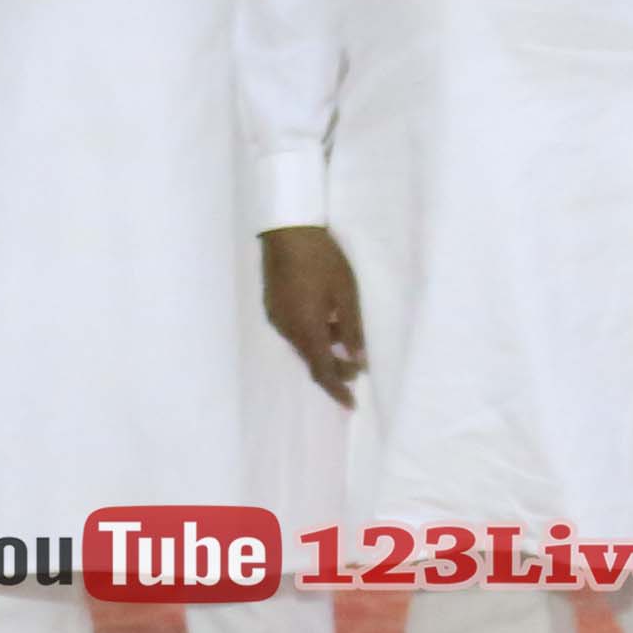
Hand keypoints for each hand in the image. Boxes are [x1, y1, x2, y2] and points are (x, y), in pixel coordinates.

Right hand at [260, 224, 364, 404]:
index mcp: (306, 329)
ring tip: (344, 338)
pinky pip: (294, 330)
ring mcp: (276, 316)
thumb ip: (353, 330)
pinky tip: (325, 319)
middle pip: (311, 359)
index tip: (351, 404)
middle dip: (334, 369)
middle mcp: (287, 329)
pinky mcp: (273, 304)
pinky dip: (311, 334)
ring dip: (323, 349)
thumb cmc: (323, 259)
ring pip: (302, 344)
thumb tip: (360, 361)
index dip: (337, 390)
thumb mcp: (346, 294)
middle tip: (356, 369)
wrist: (287, 228)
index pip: (322, 371)